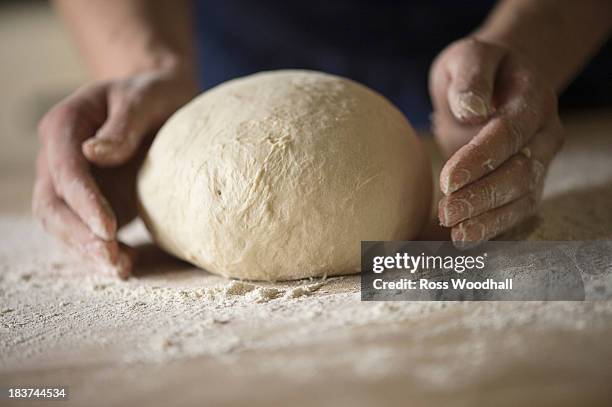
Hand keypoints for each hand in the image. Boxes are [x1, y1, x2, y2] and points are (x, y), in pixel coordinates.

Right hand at [33, 69, 196, 276]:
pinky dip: (101, 251)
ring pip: (62, 224)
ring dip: (87, 251)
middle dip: (79, 236)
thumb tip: (94, 154)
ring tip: (121, 269)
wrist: (161, 101)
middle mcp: (59, 157)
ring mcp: (73, 183)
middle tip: (113, 259)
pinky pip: (86, 231)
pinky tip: (127, 265)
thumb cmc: (154, 94)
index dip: (84, 202)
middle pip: (52, 204)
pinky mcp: (92, 201)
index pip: (65, 171)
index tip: (109, 228)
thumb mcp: (145, 97)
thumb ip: (124, 124)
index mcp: (64, 125)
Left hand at [429, 38, 563, 245]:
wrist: (498, 82)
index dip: (479, 159)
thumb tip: (472, 110)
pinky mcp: (526, 183)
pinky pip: (516, 211)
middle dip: (482, 197)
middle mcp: (544, 134)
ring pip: (521, 198)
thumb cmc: (478, 70)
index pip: (508, 134)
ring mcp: (540, 162)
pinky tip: (466, 240)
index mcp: (533, 100)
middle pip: (520, 173)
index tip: (447, 180)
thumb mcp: (469, 56)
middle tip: (446, 213)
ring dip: (488, 220)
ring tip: (456, 235)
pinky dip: (493, 228)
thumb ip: (472, 76)